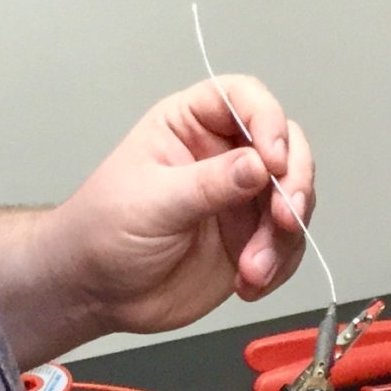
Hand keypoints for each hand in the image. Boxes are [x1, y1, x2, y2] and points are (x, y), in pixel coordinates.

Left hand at [49, 77, 316, 338]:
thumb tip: (259, 165)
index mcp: (190, 125)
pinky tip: (249, 283)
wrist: (95, 292)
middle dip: (295, 182)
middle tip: (284, 218)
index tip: (273, 161)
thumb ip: (208, 184)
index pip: (244, 98)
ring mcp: (241, 198)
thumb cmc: (102, 232)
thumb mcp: (152, 202)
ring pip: (293, 198)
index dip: (268, 121)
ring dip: (284, 236)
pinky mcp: (250, 239)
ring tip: (253, 269)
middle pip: (286, 146)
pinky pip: (288, 244)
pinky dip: (280, 265)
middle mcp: (224, 155)